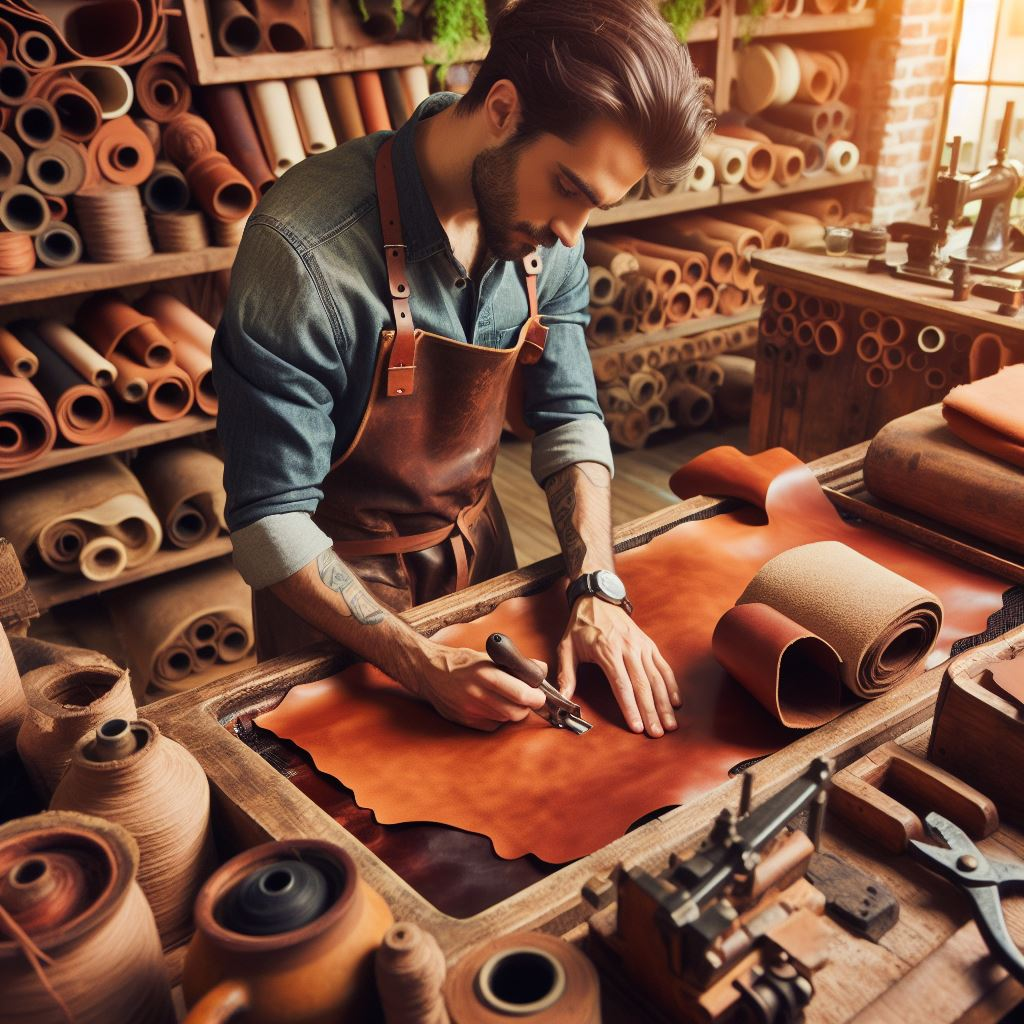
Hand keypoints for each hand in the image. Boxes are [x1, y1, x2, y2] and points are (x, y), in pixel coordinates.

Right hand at [413, 641, 547, 731]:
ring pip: (505, 720)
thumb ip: (517, 663)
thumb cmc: (462, 662)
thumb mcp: (489, 656)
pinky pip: (493, 726)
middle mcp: (478, 694)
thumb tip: (542, 669)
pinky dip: (498, 719)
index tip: (540, 695)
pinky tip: (493, 707)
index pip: (521, 693)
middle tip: (527, 699)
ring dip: (513, 712)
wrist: (429, 672)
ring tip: (509, 700)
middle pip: (516, 712)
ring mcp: (470, 710)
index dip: (536, 697)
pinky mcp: (465, 721)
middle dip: (526, 707)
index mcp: (486, 674)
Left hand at [557, 597, 679, 736]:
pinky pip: (663, 667)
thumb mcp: (567, 646)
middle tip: (657, 733)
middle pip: (643, 685)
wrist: (597, 598)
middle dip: (651, 712)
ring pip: (657, 678)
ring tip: (670, 724)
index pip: (622, 684)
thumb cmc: (581, 625)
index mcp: (607, 651)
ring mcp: (641, 646)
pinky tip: (675, 702)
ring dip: (664, 703)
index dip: (630, 707)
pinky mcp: (649, 644)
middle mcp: (628, 648)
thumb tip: (564, 697)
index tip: (637, 726)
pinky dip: (671, 685)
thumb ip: (566, 673)